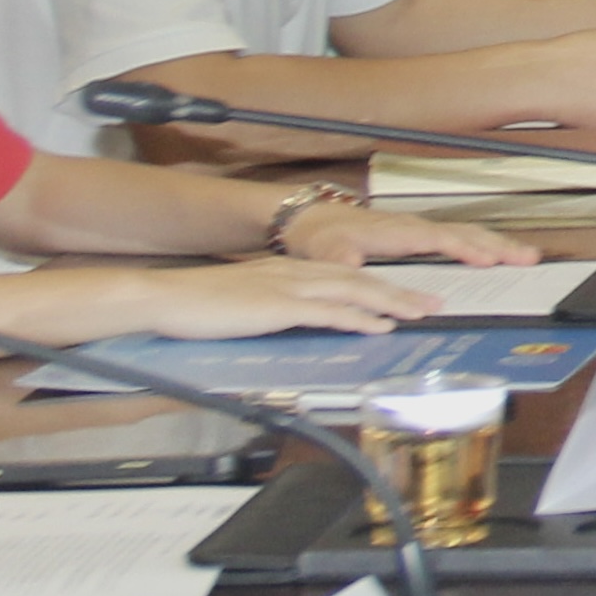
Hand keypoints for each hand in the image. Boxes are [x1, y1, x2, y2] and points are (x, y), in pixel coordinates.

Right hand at [109, 261, 451, 339]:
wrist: (163, 297)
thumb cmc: (194, 304)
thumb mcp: (243, 300)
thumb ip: (272, 305)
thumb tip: (291, 319)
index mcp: (287, 270)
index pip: (345, 275)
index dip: (380, 284)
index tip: (406, 295)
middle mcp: (294, 273)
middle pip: (360, 279)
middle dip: (399, 291)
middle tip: (432, 302)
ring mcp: (288, 288)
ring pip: (354, 291)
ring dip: (391, 302)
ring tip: (420, 313)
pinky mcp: (278, 306)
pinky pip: (329, 311)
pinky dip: (359, 317)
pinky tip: (379, 325)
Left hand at [274, 203, 538, 270]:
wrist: (310, 217)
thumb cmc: (321, 235)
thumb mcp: (327, 252)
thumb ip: (346, 261)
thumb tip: (360, 270)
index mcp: (398, 232)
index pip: (441, 240)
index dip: (467, 250)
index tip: (490, 260)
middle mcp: (415, 227)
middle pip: (466, 233)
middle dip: (499, 245)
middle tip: (529, 258)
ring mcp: (420, 228)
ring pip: (468, 232)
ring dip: (498, 243)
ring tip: (526, 255)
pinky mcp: (419, 233)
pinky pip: (460, 235)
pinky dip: (483, 243)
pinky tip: (495, 252)